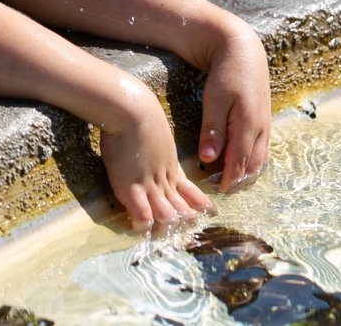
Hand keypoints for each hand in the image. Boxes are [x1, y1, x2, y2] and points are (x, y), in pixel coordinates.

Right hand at [99, 92, 213, 231]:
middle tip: (189, 227)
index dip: (198, 203)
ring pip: (165, 213)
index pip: (189, 191)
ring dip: (167, 223)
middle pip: (179, 206)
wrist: (132, 110)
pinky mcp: (130, 186)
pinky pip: (141, 212)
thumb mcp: (158, 136)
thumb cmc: (141, 116)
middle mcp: (163, 178)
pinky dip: (144, 222)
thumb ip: (159, 149)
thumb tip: (156, 149)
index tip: (209, 211)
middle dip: (184, 219)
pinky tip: (145, 225)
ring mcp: (148, 183)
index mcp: (171, 166)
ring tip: (168, 230)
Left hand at [197, 25, 271, 192]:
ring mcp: (265, 123)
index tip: (218, 192)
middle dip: (240, 181)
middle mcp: (261, 128)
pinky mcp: (264, 118)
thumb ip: (213, 130)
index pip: (239, 163)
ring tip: (234, 182)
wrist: (243, 49)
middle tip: (224, 191)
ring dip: (249, 173)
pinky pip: (262, 147)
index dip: (229, 180)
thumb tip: (209, 158)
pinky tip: (243, 162)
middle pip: (253, 165)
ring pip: (261, 158)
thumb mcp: (215, 99)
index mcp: (248, 125)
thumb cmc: (226, 72)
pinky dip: (254, 160)